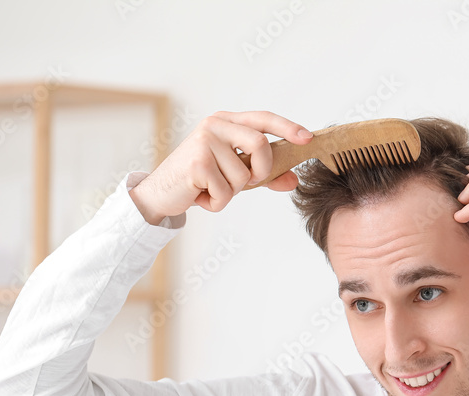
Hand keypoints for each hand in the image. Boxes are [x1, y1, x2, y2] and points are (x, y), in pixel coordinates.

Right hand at [129, 110, 312, 223]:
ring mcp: (205, 141)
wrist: (161, 193)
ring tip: (211, 188)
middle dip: (262, 171)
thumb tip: (293, 180)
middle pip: (260, 144)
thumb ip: (265, 175)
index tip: (307, 138)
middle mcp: (215, 125)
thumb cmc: (201, 181)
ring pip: (243, 176)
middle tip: (246, 182)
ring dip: (231, 192)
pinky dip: (217, 203)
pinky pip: (226, 192)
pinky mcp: (197, 162)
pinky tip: (200, 195)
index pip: (263, 119)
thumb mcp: (237, 176)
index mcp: (227, 122)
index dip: (287, 128)